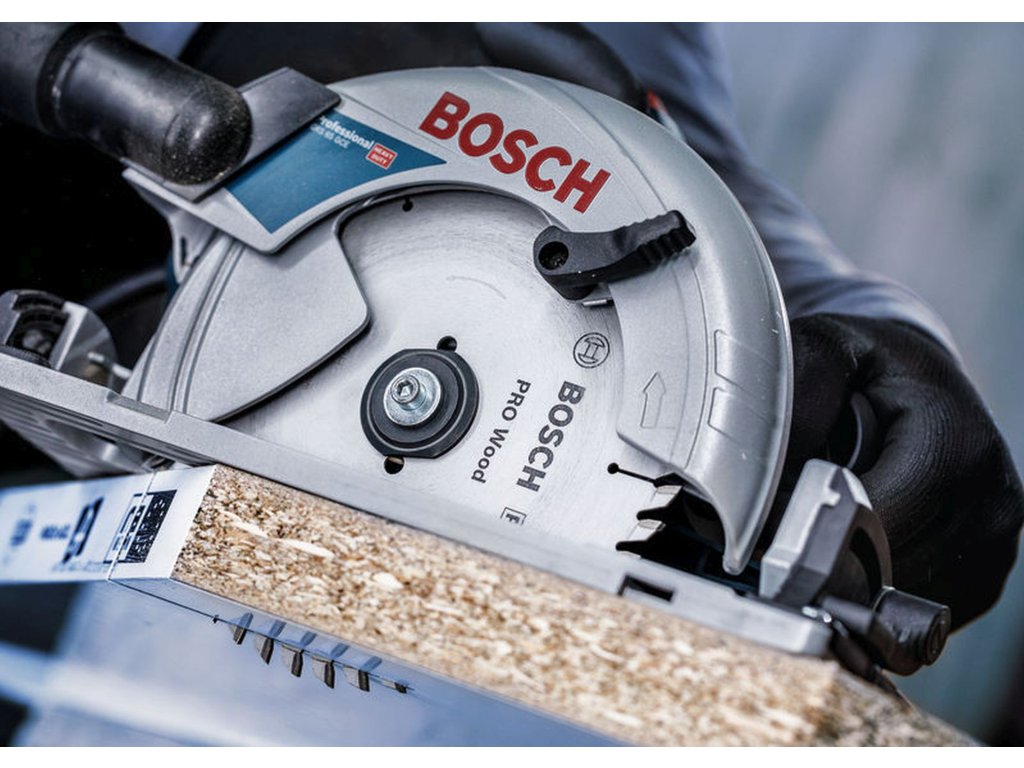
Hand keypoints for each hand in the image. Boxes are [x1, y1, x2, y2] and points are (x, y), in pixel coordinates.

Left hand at [782, 313, 1023, 628]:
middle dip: (823, 558)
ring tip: (818, 536)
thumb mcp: (829, 348)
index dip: (812, 530)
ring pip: (899, 601)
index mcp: (955, 441)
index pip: (877, 518)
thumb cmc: (872, 368)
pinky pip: (915, 614)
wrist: (923, 381)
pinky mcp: (983, 578)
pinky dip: (874, 595)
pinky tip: (853, 552)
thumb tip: (767, 463)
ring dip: (847, 579)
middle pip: (887, 568)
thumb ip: (799, 391)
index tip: (763, 531)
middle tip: (775, 539)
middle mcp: (991, 499)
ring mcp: (994, 546)